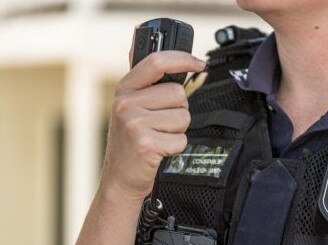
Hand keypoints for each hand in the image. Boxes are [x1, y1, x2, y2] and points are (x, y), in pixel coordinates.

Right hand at [101, 49, 205, 200]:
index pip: (156, 62)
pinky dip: (175, 146)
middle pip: (178, 94)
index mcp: (125, 89)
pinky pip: (180, 138)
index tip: (200, 63)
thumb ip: (143, 79)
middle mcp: (126, 103)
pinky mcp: (145, 143)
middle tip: (161, 123)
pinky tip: (159, 149)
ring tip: (158, 136)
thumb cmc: (130, 140)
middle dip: (179, 110)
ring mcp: (135, 123)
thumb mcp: (129, 106)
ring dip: (177, 129)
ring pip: (182, 117)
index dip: (183, 59)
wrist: (120, 177)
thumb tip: (147, 44)